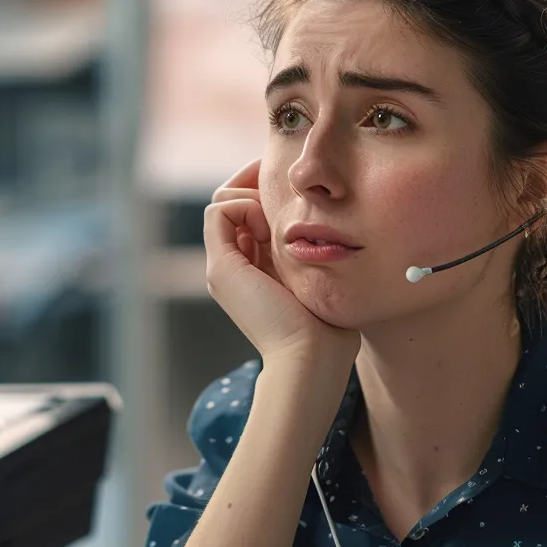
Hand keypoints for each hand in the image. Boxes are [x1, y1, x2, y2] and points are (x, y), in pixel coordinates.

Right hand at [204, 159, 358, 369]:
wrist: (310, 360)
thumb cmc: (328, 330)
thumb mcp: (321, 280)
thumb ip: (316, 255)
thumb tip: (328, 224)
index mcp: (256, 269)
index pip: (249, 211)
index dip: (267, 192)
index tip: (299, 193)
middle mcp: (233, 266)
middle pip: (233, 200)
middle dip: (258, 186)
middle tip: (290, 199)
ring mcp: (222, 267)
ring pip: (222, 200)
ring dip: (252, 196)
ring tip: (279, 223)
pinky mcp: (221, 267)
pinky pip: (218, 209)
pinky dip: (244, 204)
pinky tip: (270, 227)